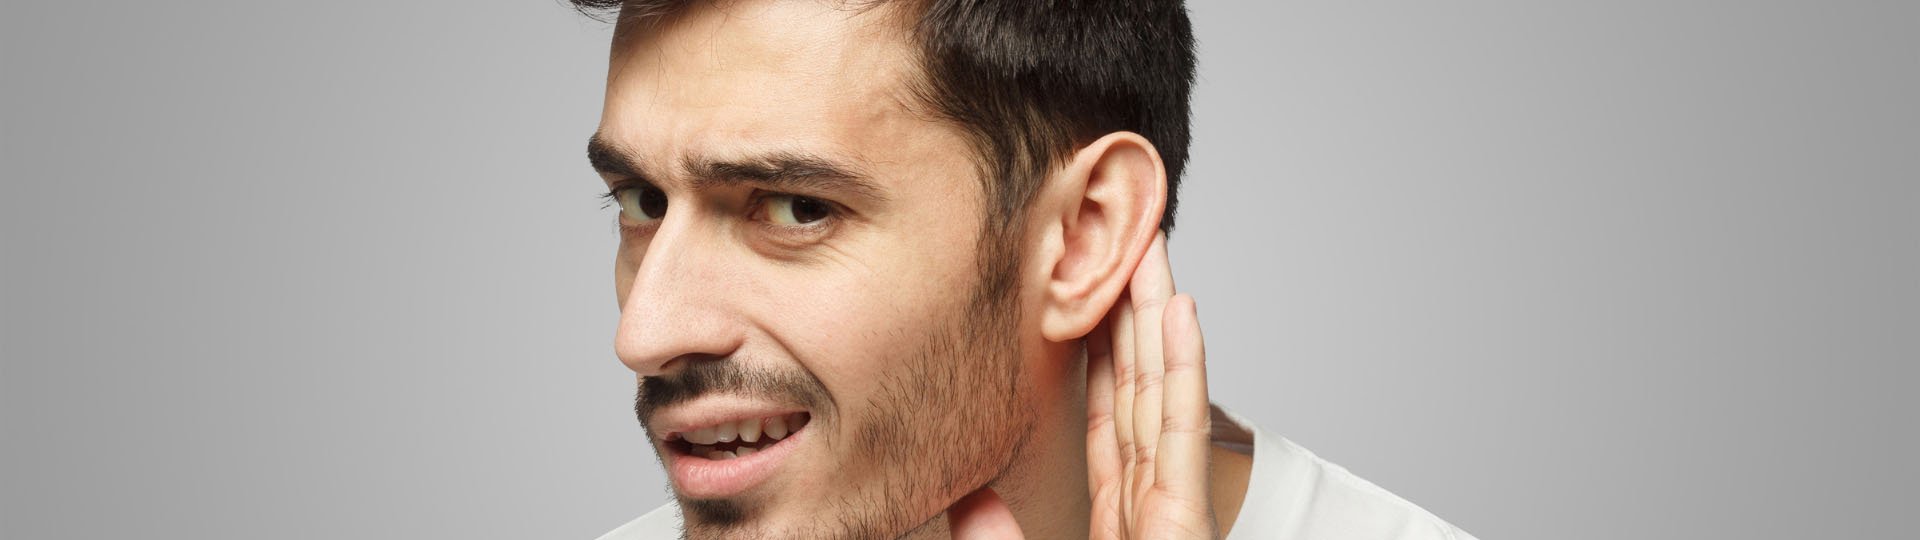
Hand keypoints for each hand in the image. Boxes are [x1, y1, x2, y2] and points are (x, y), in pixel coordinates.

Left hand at [951, 234, 1214, 538]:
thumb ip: (997, 536)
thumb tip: (969, 498)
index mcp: (1115, 512)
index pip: (1108, 415)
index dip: (1103, 353)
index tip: (1091, 301)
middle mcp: (1148, 498)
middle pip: (1140, 385)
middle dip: (1134, 313)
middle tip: (1126, 246)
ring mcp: (1173, 503)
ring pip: (1163, 387)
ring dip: (1159, 313)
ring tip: (1150, 250)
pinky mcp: (1188, 516)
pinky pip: (1183, 427)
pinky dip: (1185, 365)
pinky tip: (1179, 309)